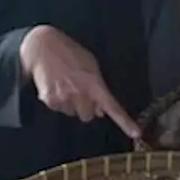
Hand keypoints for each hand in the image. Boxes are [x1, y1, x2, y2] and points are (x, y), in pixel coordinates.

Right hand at [20, 25, 141, 133]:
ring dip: (71, 104)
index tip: (136, 133)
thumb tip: (100, 111)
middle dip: (86, 108)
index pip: (112, 106)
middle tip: (80, 93)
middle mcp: (80, 93)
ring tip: (65, 85)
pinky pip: (58, 109)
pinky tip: (55, 86)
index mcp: (94, 83)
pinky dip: (58, 101)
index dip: (125, 121)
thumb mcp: (90, 65)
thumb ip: (98, 87)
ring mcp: (64, 98)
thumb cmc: (70, 52)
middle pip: (88, 116)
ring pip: (72, 113)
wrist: (43, 46)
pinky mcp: (49, 100)